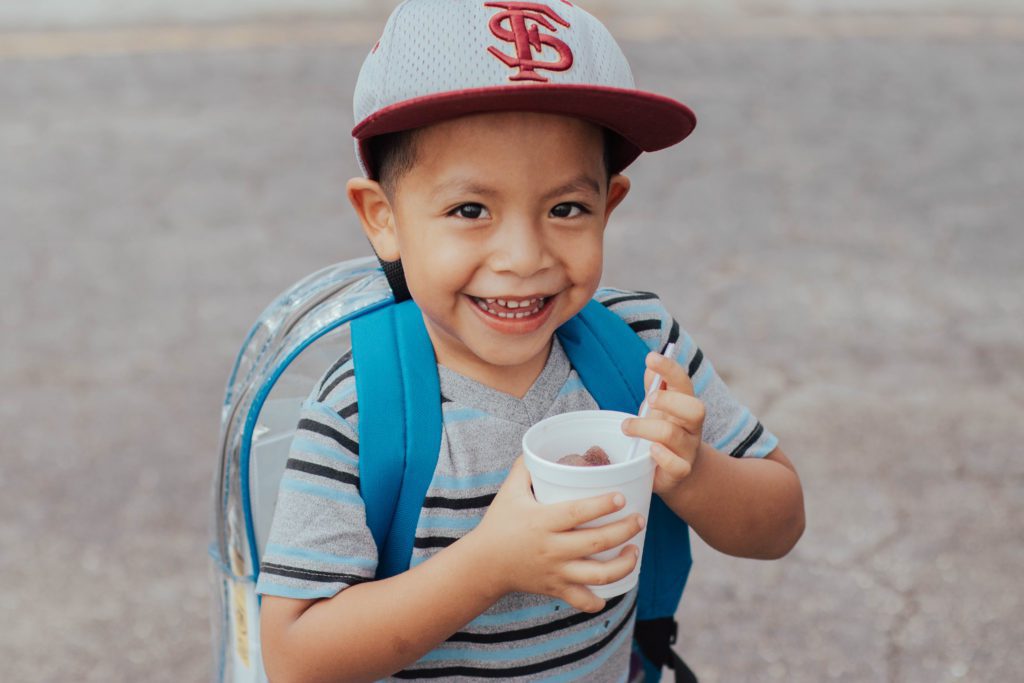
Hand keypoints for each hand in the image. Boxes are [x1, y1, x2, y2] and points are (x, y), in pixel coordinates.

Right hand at [468, 458, 644, 612]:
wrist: (484, 563)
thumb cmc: (499, 523)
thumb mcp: (509, 491)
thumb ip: (525, 467)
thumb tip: (541, 447)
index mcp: (542, 522)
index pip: (578, 513)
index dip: (602, 505)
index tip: (621, 497)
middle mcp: (552, 549)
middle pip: (596, 542)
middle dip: (624, 531)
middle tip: (639, 519)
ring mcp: (556, 572)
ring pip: (598, 575)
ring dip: (623, 564)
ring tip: (634, 551)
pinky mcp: (556, 589)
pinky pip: (583, 601)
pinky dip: (601, 599)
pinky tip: (614, 587)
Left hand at [622, 351, 705, 494]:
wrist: (679, 472)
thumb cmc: (665, 432)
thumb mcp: (659, 409)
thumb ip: (655, 389)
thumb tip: (650, 367)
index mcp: (686, 405)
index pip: (684, 383)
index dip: (670, 369)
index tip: (651, 357)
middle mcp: (692, 426)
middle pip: (695, 409)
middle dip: (670, 401)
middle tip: (648, 400)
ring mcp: (688, 449)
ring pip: (673, 435)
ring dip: (646, 428)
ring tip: (626, 427)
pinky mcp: (681, 471)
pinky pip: (677, 465)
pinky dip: (662, 456)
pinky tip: (650, 450)